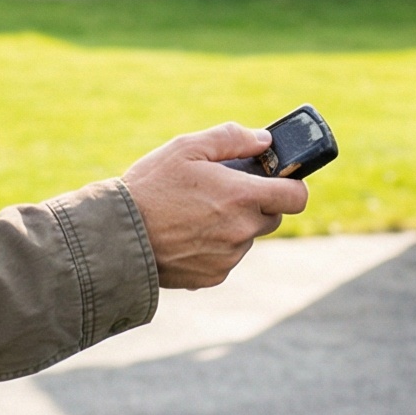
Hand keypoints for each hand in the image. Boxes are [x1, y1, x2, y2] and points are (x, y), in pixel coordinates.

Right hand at [122, 123, 310, 289]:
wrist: (118, 237)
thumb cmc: (150, 187)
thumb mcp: (187, 148)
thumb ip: (231, 138)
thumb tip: (264, 140)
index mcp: (242, 196)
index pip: (297, 196)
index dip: (292, 186)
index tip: (279, 180)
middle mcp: (242, 230)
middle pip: (272, 216)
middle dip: (256, 203)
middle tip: (224, 192)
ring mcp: (229, 256)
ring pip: (247, 237)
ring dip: (233, 225)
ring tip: (195, 213)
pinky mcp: (214, 276)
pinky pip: (226, 257)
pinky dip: (215, 246)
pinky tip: (187, 234)